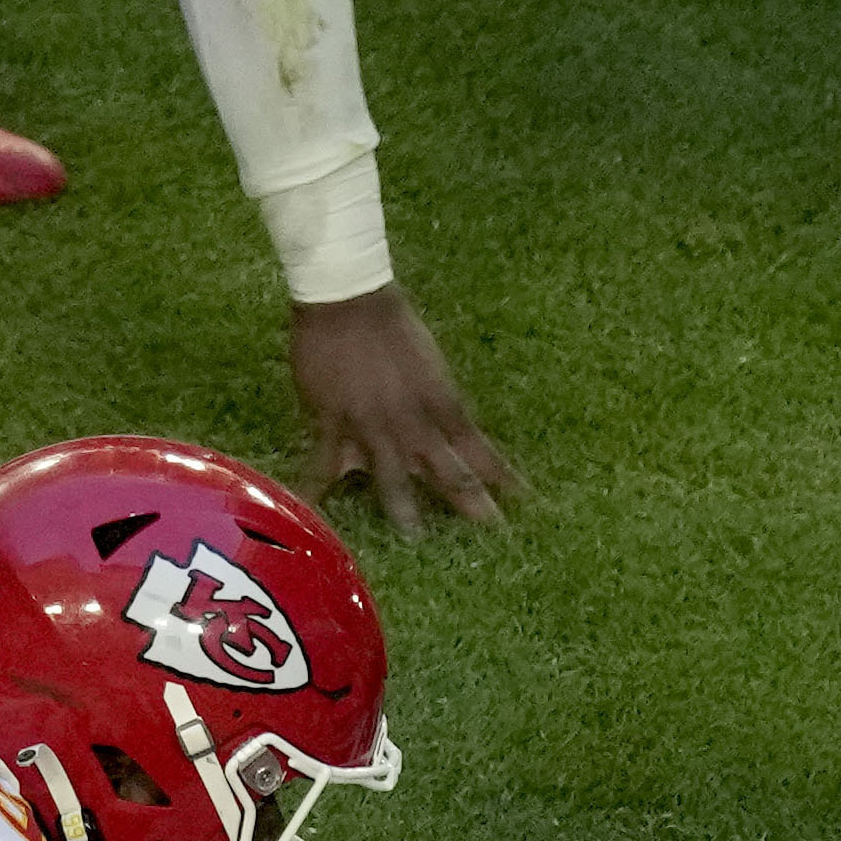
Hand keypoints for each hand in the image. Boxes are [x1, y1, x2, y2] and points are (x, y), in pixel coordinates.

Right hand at [288, 284, 522, 531]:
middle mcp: (412, 421)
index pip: (480, 449)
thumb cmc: (393, 326)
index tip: (526, 503)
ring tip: (413, 540)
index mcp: (441, 402)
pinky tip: (313, 515)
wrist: (348, 300)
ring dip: (404, 512)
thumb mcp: (430, 364)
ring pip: (392, 479)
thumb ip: (437, 403)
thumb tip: (446, 436)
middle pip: (447, 471)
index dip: (503, 478)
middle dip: (470, 504)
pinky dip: (317, 492)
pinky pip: (323, 467)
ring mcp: (372, 426)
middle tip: (489, 534)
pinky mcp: (332, 424)